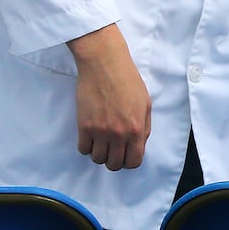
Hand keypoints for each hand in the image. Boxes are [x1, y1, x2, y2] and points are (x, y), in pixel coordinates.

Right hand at [68, 25, 151, 170]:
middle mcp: (119, 134)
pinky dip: (87, 146)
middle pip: (114, 164)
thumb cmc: (128, 81)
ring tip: (102, 139)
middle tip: (113, 148)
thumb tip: (138, 144)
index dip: (130, 160)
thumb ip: (144, 127)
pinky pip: (83, 150)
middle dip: (115, 159)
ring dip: (100, 152)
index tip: (126, 154)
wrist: (105, 65)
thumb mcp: (145, 103)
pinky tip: (91, 134)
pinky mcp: (84, 126)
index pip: (134, 161)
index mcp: (137, 129)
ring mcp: (100, 131)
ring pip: (97, 159)